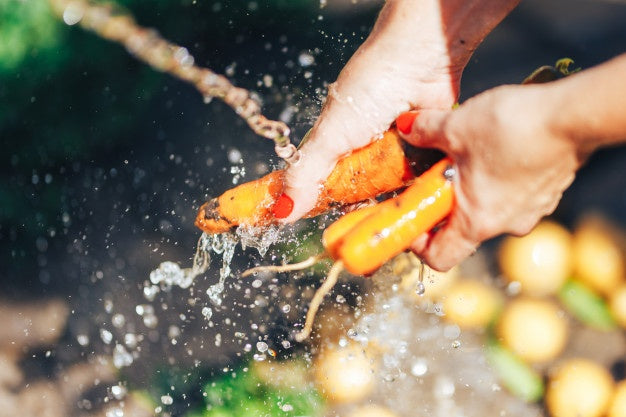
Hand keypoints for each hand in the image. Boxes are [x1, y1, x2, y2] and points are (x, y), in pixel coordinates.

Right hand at [281, 0, 520, 221]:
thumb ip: (306, 173)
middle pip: (360, 199)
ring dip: (392, 207)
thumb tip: (280, 213)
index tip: (329, 237)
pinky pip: (419, 183)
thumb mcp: (330, 135)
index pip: (322, 191)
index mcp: (335, 151)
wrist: (420, 60)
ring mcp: (395, 156)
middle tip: (367, 232)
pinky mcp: (424, 154)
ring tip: (394, 224)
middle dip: (363, 215)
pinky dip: (419, 193)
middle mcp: (364, 156)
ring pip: (391, 195)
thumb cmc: (369, 88)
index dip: (321, 212)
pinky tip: (419, 207)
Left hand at [398, 83, 586, 270]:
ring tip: (465, 154)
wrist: (575, 116)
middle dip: (443, 204)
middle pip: (461, 230)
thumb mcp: (455, 127)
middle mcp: (505, 226)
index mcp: (476, 222)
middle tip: (433, 175)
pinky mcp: (545, 194)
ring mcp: (529, 212)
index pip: (439, 257)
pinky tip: (496, 148)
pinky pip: (511, 195)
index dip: (418, 243)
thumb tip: (406, 127)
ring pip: (487, 209)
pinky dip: (496, 180)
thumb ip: (424, 131)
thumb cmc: (514, 128)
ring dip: (470, 188)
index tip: (411, 218)